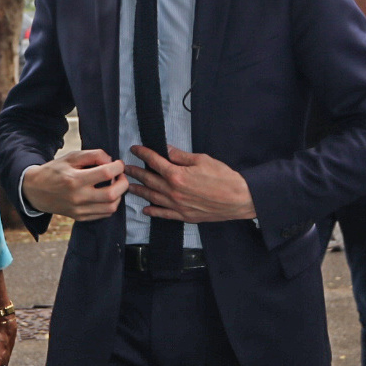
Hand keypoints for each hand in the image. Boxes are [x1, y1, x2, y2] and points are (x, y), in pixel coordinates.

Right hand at [22, 149, 127, 220]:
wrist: (36, 190)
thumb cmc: (54, 171)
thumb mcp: (71, 157)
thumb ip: (92, 155)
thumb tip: (110, 161)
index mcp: (74, 179)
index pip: (106, 173)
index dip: (118, 166)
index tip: (118, 163)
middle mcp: (78, 197)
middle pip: (112, 194)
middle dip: (123, 183)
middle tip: (120, 175)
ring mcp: (79, 210)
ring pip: (111, 207)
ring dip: (119, 195)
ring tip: (114, 185)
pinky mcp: (80, 217)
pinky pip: (104, 214)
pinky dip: (111, 204)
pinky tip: (107, 195)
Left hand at [126, 145, 254, 221]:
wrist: (239, 198)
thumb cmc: (223, 177)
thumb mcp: (202, 160)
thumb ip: (181, 156)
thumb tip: (166, 150)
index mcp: (177, 175)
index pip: (154, 161)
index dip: (143, 153)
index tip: (135, 149)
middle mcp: (173, 191)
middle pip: (149, 179)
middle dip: (136, 172)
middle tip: (126, 168)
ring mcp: (178, 205)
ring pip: (153, 197)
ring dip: (140, 191)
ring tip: (129, 186)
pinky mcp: (184, 216)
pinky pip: (164, 214)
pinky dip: (153, 212)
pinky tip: (145, 209)